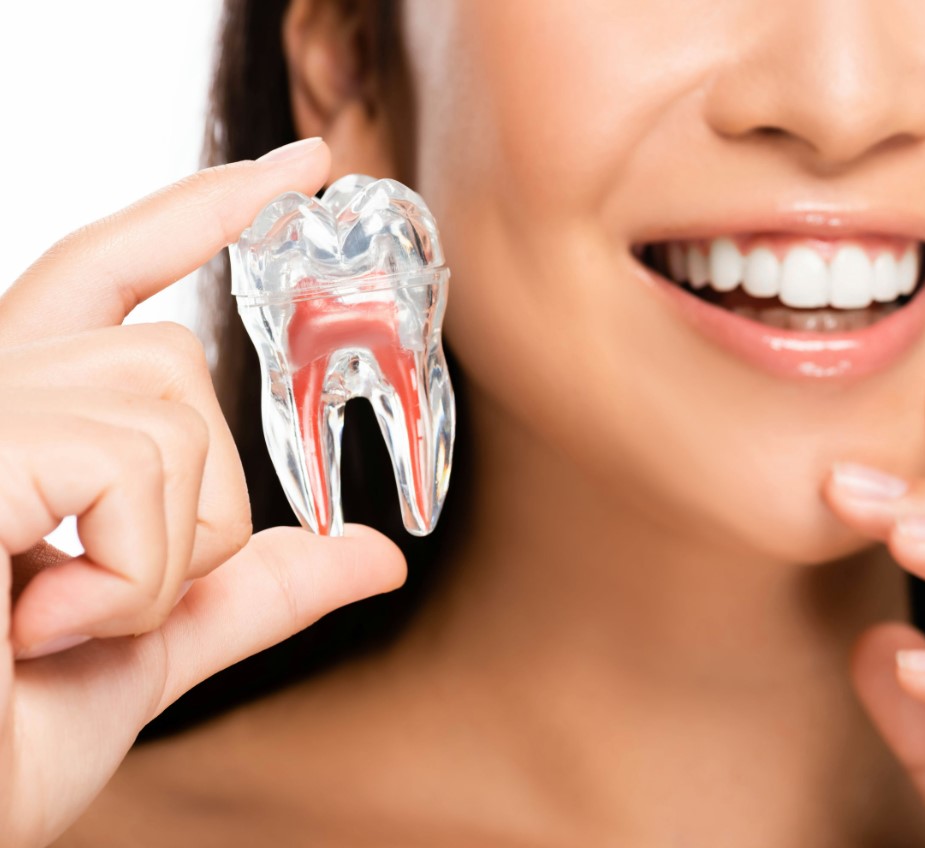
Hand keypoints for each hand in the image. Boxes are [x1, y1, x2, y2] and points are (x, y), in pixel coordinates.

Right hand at [0, 138, 408, 847]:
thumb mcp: (149, 649)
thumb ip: (253, 589)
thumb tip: (376, 556)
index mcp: (17, 420)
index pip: (106, 270)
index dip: (197, 212)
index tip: (295, 168)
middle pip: (173, 364)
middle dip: (196, 506)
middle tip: (98, 604)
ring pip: (168, 413)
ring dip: (163, 553)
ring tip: (58, 624)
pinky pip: (127, 461)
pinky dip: (130, 571)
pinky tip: (43, 625)